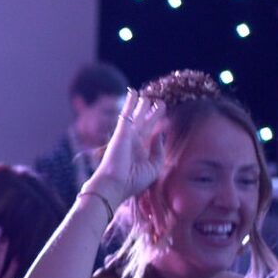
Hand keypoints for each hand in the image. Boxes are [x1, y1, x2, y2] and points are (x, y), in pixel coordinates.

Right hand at [85, 89, 165, 205]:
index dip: (157, 125)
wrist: (114, 185)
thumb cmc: (132, 181)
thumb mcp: (154, 167)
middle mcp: (134, 142)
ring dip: (142, 105)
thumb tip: (161, 133)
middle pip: (145, 123)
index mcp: (141, 152)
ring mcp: (127, 135)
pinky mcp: (121, 131)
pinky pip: (127, 113)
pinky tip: (133, 92)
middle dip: (152, 113)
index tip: (162, 118)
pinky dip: (130, 102)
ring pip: (137, 116)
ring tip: (148, 95)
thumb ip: (159, 150)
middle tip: (160, 102)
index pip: (151, 134)